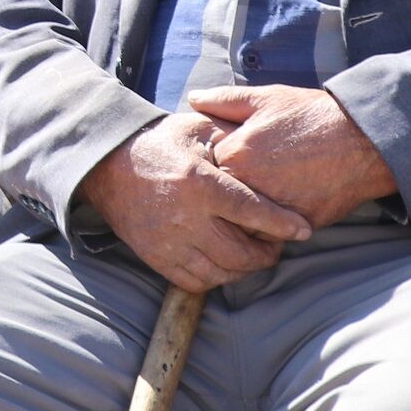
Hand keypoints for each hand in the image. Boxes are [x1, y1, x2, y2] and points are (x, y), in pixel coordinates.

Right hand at [79, 111, 311, 292]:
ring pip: (221, 272)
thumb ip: (232, 137)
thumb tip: (268, 143)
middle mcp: (186, 218)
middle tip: (276, 247)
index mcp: (200, 183)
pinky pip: (195, 281)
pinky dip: (216, 278)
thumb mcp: (197, 128)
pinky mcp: (156, 258)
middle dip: (267, 254)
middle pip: (240, 252)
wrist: (107, 166)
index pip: (253, 212)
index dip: (282, 224)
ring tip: (253, 256)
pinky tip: (224, 263)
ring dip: (244, 269)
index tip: (303, 230)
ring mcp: (169, 243)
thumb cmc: (160, 143)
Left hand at [185, 85, 395, 228]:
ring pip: (241, 222)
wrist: (363, 140)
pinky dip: (268, 228)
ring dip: (244, 215)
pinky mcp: (293, 225)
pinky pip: (268, 236)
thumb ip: (224, 100)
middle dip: (225, 192)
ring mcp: (271, 209)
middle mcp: (248, 185)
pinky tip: (276, 211)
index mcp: (234, 154)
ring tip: (259, 199)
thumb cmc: (312, 115)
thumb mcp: (266, 98)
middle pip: (221, 198)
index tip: (224, 161)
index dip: (213, 164)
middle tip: (242, 183)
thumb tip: (192, 98)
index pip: (205, 169)